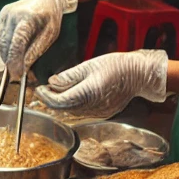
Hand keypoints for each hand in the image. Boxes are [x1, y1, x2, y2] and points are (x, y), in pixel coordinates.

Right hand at [0, 0, 77, 77]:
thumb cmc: (51, 16)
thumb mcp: (50, 35)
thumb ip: (35, 51)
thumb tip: (24, 68)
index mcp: (29, 17)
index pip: (17, 41)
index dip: (15, 59)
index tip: (16, 74)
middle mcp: (13, 14)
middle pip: (6, 43)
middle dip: (9, 60)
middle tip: (17, 74)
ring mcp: (6, 13)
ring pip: (1, 41)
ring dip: (6, 54)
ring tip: (15, 64)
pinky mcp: (2, 14)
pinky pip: (1, 35)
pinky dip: (5, 45)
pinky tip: (13, 50)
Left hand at [36, 49, 167, 118]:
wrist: (139, 75)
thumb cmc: (116, 65)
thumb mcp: (89, 65)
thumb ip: (69, 76)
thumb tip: (52, 82)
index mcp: (89, 92)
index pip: (60, 101)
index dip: (46, 97)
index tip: (39, 89)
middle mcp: (94, 106)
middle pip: (64, 108)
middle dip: (51, 100)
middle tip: (43, 90)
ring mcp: (99, 112)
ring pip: (72, 112)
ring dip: (61, 103)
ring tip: (54, 91)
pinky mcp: (103, 113)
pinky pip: (82, 112)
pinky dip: (72, 105)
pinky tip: (70, 95)